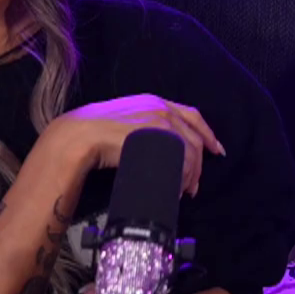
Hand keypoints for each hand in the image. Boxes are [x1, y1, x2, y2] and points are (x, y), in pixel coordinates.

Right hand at [42, 94, 222, 196]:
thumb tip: (156, 143)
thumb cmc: (95, 129)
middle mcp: (162, 109)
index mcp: (156, 101)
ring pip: (189, 152)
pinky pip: (180, 161)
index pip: (193, 116)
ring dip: (191, 175)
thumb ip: (144, 125)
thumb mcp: (125, 118)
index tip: (215, 149)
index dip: (207, 134)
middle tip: (194, 185)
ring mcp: (159, 124)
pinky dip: (182, 178)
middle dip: (198, 165)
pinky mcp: (155, 141)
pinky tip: (176, 189)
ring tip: (184, 192)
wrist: (79, 135)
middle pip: (194, 138)